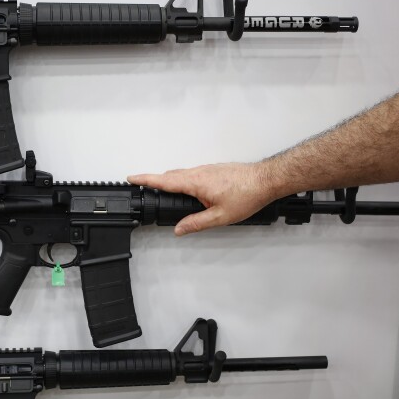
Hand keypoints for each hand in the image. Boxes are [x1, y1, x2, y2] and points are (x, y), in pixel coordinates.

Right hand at [128, 163, 275, 235]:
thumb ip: (196, 223)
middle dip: (156, 181)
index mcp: (196, 182)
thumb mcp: (220, 217)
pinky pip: (193, 173)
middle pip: (171, 176)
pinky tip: (190, 190)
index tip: (131, 178)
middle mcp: (199, 172)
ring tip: (166, 193)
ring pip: (183, 174)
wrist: (266, 180)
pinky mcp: (215, 169)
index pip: (164, 180)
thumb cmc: (247, 195)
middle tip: (144, 188)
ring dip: (171, 181)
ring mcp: (207, 169)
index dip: (145, 179)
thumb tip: (179, 229)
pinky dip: (184, 180)